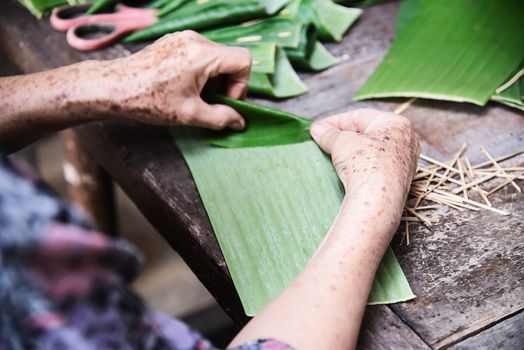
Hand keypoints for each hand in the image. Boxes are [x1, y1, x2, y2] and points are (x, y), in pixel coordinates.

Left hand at [106, 31, 251, 129]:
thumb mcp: (189, 114)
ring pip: (216, 56)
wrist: (113, 87)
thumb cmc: (149, 100)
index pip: (243, 61)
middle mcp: (195, 39)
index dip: (241, 85)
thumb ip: (220, 118)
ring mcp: (183, 37)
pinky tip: (185, 86)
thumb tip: (240, 122)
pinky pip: (200, 53)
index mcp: (202, 54)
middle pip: (230, 58)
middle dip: (228, 83)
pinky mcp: (174, 41)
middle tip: (212, 103)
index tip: (225, 101)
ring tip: (197, 96)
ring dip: (215, 78)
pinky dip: (202, 71)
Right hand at [310, 108, 419, 231]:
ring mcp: (404, 161)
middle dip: (343, 135)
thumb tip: (317, 129)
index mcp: (396, 123)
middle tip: (323, 140)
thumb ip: (329, 134)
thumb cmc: (365, 163)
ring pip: (372, 150)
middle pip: (367, 132)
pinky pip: (376, 166)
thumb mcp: (341, 143)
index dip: (335, 122)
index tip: (318, 128)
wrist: (378, 200)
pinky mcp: (399, 180)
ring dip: (351, 151)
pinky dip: (360, 164)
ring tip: (331, 154)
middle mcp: (405, 140)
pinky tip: (346, 169)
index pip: (360, 116)